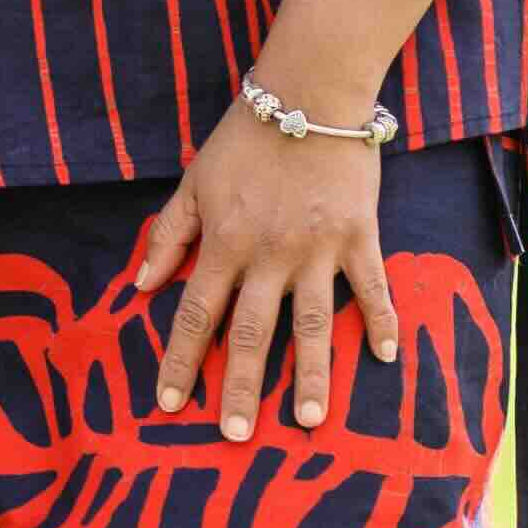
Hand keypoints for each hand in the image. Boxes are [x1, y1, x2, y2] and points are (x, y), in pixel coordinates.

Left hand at [135, 99, 394, 439]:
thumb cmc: (246, 136)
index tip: (170, 405)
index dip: (180, 361)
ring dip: (310, 376)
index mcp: (223, 243)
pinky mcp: (358, 236)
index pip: (194, 314)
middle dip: (241, 387)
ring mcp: (317, 249)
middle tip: (237, 436)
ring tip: (309, 421)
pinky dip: (381, 321)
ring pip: (311, 324)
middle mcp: (268, 255)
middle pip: (250, 333)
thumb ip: (169, 235)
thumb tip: (141, 286)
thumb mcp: (194, 181)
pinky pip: (371, 287)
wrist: (309, 91)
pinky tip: (385, 357)